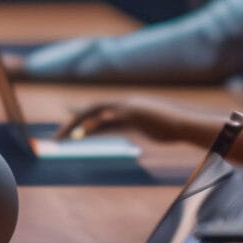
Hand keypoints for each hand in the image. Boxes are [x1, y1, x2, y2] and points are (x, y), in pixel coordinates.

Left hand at [57, 98, 213, 143]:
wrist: (185, 124)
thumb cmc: (167, 128)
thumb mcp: (142, 128)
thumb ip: (126, 127)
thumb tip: (114, 129)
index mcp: (124, 107)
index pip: (96, 110)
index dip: (78, 115)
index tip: (62, 121)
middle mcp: (123, 104)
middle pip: (91, 110)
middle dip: (72, 123)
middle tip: (57, 137)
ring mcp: (128, 108)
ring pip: (95, 113)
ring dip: (77, 125)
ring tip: (63, 137)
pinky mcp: (133, 115)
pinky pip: (109, 120)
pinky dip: (94, 126)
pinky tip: (81, 135)